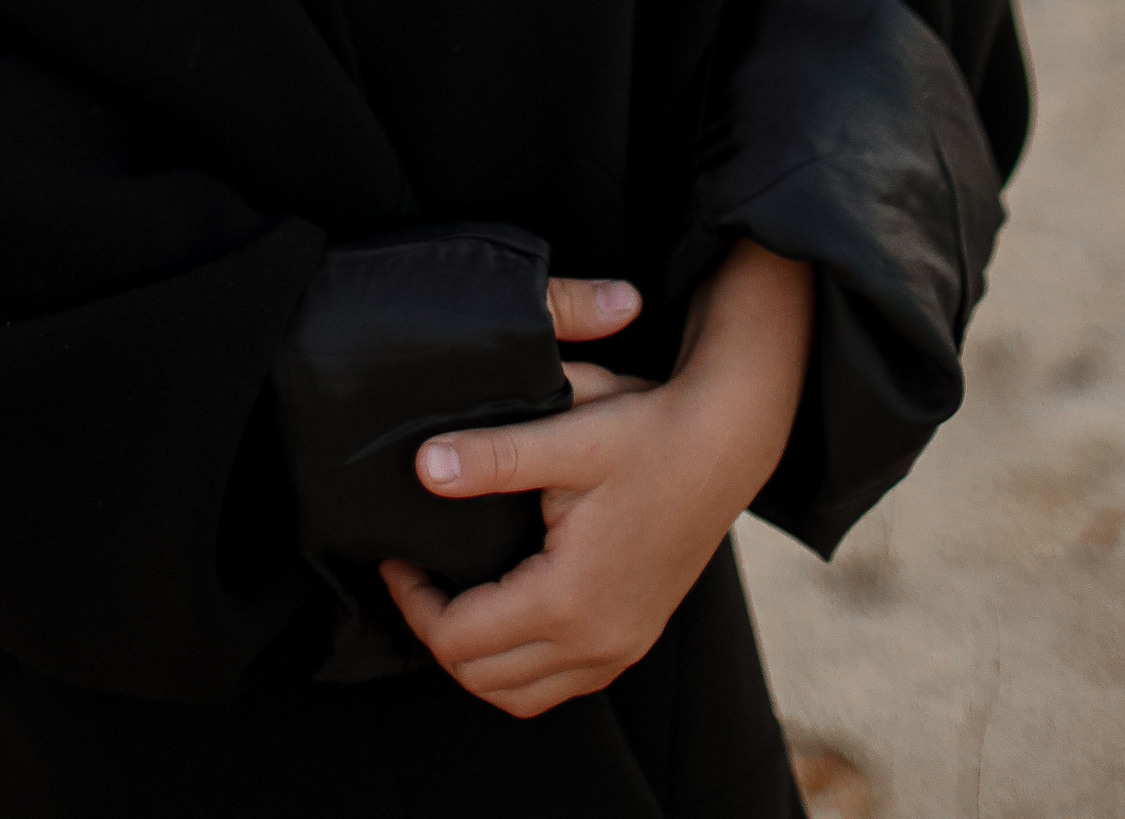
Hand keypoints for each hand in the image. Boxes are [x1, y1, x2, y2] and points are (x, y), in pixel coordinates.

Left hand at [383, 245, 813, 717]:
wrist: (728, 437)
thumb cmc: (650, 430)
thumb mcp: (568, 431)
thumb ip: (492, 455)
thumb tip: (422, 466)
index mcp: (570, 599)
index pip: (460, 639)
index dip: (413, 602)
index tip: (396, 555)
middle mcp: (597, 640)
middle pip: (484, 678)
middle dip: (436, 632)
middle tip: (414, 574)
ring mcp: (621, 646)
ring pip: (523, 694)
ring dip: (477, 660)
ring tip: (449, 597)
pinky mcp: (636, 635)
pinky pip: (562, 682)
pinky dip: (521, 665)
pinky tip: (506, 612)